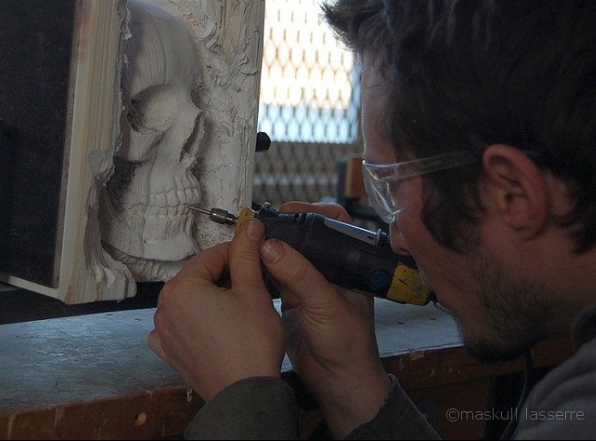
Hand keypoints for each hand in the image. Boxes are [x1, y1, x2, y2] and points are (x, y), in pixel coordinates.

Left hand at [148, 219, 285, 400]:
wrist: (245, 395)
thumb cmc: (250, 346)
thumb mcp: (253, 291)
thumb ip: (246, 255)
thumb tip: (249, 226)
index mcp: (181, 288)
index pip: (212, 255)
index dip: (238, 252)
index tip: (255, 254)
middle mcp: (164, 307)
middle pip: (198, 277)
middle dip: (224, 277)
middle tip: (252, 285)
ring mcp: (164, 331)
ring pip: (190, 300)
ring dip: (211, 299)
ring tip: (238, 309)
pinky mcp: (169, 351)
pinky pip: (179, 325)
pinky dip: (195, 321)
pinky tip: (214, 327)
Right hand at [262, 202, 390, 437]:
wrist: (338, 384)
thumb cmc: (348, 345)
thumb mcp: (327, 305)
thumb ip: (301, 275)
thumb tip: (272, 247)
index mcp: (348, 263)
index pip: (334, 223)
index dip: (312, 212)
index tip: (287, 211)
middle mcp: (328, 269)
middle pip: (304, 236)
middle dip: (282, 229)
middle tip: (261, 225)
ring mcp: (308, 284)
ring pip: (286, 255)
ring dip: (268, 249)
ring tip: (249, 243)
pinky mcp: (291, 300)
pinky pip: (273, 277)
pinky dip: (259, 270)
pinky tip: (246, 266)